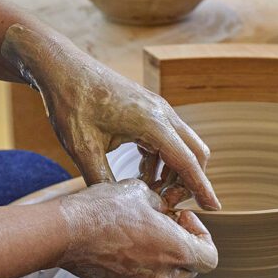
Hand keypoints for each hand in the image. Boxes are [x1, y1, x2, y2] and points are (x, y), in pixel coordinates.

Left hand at [1, 24, 220, 209]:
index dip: (201, 187)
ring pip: (184, 146)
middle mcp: (162, 113)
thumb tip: (118, 209)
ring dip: (174, 172)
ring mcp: (158, 109)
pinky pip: (169, 139)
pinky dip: (163, 160)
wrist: (62, 68)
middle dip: (188, 182)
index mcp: (151, 122)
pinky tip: (140, 174)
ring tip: (149, 191)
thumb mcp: (82, 149)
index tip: (215, 208)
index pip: (187, 161)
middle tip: (165, 203)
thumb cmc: (71, 103)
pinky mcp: (149, 109)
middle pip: (195, 153)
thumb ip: (102, 181)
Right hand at [57, 179, 217, 277]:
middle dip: (183, 245)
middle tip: (165, 223)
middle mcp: (161, 274)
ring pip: (162, 273)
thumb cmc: (106, 209)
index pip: (210, 258)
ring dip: (159, 253)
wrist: (66, 232)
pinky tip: (118, 239)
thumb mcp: (142, 192)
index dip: (203, 236)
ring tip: (139, 228)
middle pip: (189, 268)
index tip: (182, 219)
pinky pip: (138, 276)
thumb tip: (162, 208)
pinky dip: (137, 261)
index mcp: (176, 251)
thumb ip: (161, 204)